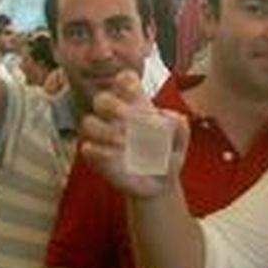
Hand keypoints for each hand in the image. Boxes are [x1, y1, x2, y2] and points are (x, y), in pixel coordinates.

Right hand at [77, 70, 186, 198]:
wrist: (161, 186)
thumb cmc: (168, 156)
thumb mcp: (180, 140)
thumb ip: (179, 126)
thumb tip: (164, 116)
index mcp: (137, 106)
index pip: (123, 82)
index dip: (125, 81)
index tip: (135, 91)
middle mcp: (117, 119)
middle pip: (101, 99)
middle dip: (112, 105)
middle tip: (129, 118)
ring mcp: (104, 137)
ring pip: (88, 122)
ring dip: (105, 130)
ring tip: (124, 142)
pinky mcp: (98, 157)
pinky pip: (87, 148)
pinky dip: (98, 151)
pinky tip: (115, 156)